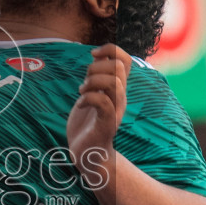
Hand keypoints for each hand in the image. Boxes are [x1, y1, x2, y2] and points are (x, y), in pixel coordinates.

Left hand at [67, 45, 129, 176]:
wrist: (88, 153)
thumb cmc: (87, 123)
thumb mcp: (93, 94)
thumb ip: (97, 77)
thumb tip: (97, 54)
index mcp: (117, 89)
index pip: (126, 60)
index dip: (111, 50)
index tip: (93, 56)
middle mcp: (120, 98)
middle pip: (119, 68)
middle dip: (97, 67)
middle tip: (85, 81)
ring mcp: (115, 111)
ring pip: (114, 83)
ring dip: (92, 82)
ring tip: (82, 92)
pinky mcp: (107, 124)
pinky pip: (103, 102)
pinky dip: (87, 99)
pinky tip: (80, 105)